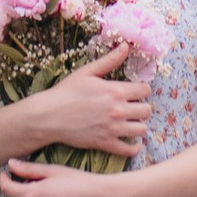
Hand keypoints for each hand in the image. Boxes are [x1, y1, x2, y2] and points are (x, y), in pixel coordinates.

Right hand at [20, 45, 151, 159]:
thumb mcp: (87, 72)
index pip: (145, 90)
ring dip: (138, 125)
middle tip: (133, 107)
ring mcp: (113, 129)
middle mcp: (118, 110)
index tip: (136, 92)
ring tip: (131, 122)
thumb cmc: (66, 92)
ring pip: (141, 129)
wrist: (49, 115)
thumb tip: (125, 46)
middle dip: (142, 107)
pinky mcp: (105, 143)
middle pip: (147, 110)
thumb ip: (109, 60)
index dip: (142, 90)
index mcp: (115, 90)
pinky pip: (129, 149)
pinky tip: (132, 141)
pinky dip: (134, 147)